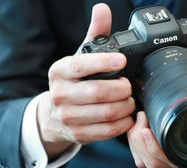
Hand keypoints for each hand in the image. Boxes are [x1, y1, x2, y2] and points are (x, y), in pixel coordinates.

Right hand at [37, 3, 133, 158]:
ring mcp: (68, 117)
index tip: (122, 61)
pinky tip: (126, 115)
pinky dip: (123, 123)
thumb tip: (102, 9)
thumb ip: (95, 34)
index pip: (81, 66)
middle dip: (121, 89)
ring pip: (106, 113)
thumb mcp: (82, 57)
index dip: (104, 63)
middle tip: (129, 86)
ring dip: (125, 106)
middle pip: (98, 92)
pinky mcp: (79, 134)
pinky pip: (108, 131)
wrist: (56, 113)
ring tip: (130, 100)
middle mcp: (60, 95)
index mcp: (60, 71)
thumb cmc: (75, 81)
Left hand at [127, 83, 186, 167]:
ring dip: (136, 141)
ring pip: (143, 160)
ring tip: (141, 119)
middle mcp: (177, 158)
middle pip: (150, 161)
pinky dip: (135, 143)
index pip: (167, 159)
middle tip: (142, 117)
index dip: (153, 148)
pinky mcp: (159, 153)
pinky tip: (139, 126)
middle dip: (140, 141)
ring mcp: (167, 157)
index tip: (146, 130)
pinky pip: (141, 157)